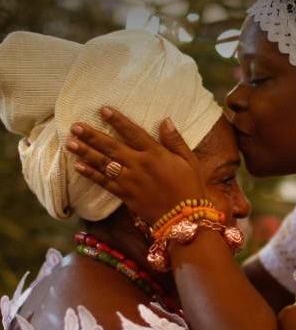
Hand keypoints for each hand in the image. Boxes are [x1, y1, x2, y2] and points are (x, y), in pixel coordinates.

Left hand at [66, 107, 205, 223]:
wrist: (185, 219)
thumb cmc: (190, 188)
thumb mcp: (190, 161)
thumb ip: (176, 141)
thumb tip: (165, 121)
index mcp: (155, 154)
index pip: (133, 133)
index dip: (118, 121)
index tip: (103, 109)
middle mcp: (139, 165)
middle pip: (112, 147)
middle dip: (92, 136)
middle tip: (75, 126)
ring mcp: (130, 181)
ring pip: (104, 164)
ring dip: (86, 152)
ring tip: (70, 143)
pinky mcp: (126, 196)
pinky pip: (105, 183)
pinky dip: (91, 175)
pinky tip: (78, 166)